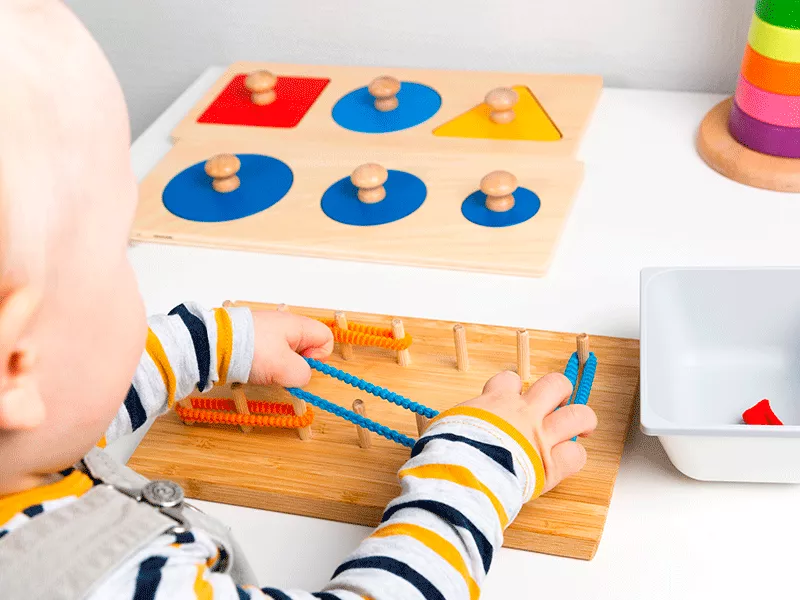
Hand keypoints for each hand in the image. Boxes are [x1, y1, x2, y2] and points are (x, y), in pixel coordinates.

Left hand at [248, 310, 333, 387]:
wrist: (214, 344)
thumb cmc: (254, 351)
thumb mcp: (286, 368)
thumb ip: (303, 375)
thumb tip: (301, 376)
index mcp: (298, 325)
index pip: (326, 338)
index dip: (319, 356)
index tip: (302, 366)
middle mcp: (285, 324)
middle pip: (305, 346)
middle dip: (296, 364)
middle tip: (282, 371)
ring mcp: (267, 330)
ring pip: (286, 352)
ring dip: (279, 365)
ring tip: (264, 370)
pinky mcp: (252, 337)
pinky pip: (268, 352)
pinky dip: (264, 362)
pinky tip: (253, 367)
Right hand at [460, 371, 596, 493]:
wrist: (460, 475)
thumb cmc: (447, 450)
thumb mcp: (447, 424)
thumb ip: (462, 420)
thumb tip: (456, 427)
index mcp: (495, 401)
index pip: (511, 379)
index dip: (513, 388)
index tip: (512, 398)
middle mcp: (523, 414)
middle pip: (556, 384)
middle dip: (559, 391)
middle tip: (556, 404)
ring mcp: (541, 438)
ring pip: (579, 415)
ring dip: (582, 420)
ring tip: (582, 427)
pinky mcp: (550, 466)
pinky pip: (577, 455)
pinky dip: (574, 458)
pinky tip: (566, 461)